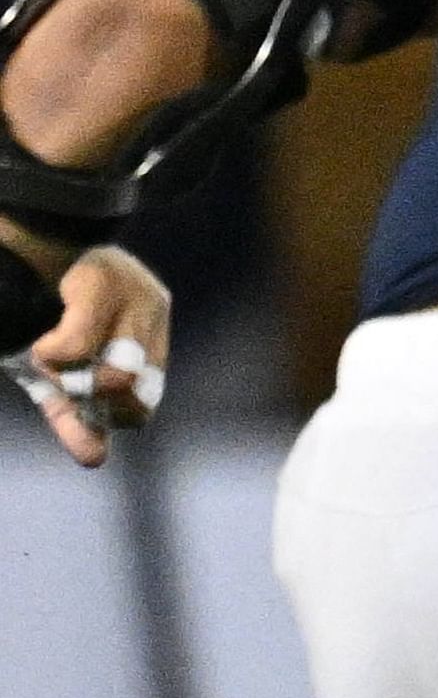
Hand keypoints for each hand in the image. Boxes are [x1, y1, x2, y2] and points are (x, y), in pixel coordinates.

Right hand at [13, 246, 170, 466]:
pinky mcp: (101, 280)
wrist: (25, 235)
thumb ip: (74, 412)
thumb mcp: (59, 368)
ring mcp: (133, 292)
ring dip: (70, 379)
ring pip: (116, 374)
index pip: (143, 403)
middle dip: (89, 399)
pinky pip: (80, 342)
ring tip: (44, 359)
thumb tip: (94, 461)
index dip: (106, 416)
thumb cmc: (35, 307)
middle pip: (135, 392)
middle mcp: (150, 309)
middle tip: (57, 377)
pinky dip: (56, 355)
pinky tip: (41, 351)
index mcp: (147, 332)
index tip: (73, 405)